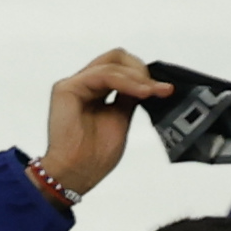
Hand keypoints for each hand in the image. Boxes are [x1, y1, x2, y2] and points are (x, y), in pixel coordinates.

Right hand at [43, 49, 172, 200]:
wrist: (78, 172)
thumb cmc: (94, 155)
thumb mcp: (122, 117)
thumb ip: (129, 96)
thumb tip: (149, 81)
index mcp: (94, 92)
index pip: (121, 68)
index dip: (143, 74)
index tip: (163, 90)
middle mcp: (82, 85)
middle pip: (117, 57)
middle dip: (140, 70)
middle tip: (155, 89)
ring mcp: (74, 85)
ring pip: (113, 62)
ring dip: (137, 76)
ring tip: (150, 92)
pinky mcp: (67, 89)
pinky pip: (104, 74)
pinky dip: (126, 81)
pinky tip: (140, 92)